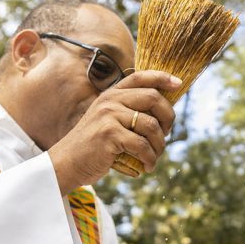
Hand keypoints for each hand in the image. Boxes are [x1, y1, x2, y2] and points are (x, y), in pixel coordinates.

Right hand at [49, 71, 180, 193]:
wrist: (66, 163)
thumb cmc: (92, 146)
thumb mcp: (108, 121)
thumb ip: (128, 112)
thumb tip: (163, 113)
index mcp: (111, 94)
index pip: (140, 77)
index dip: (162, 77)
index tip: (178, 84)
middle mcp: (110, 101)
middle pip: (153, 98)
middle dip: (168, 118)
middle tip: (166, 135)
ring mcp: (109, 116)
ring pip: (151, 125)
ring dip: (160, 145)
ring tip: (155, 157)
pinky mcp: (109, 135)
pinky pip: (142, 145)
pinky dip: (150, 158)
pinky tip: (147, 167)